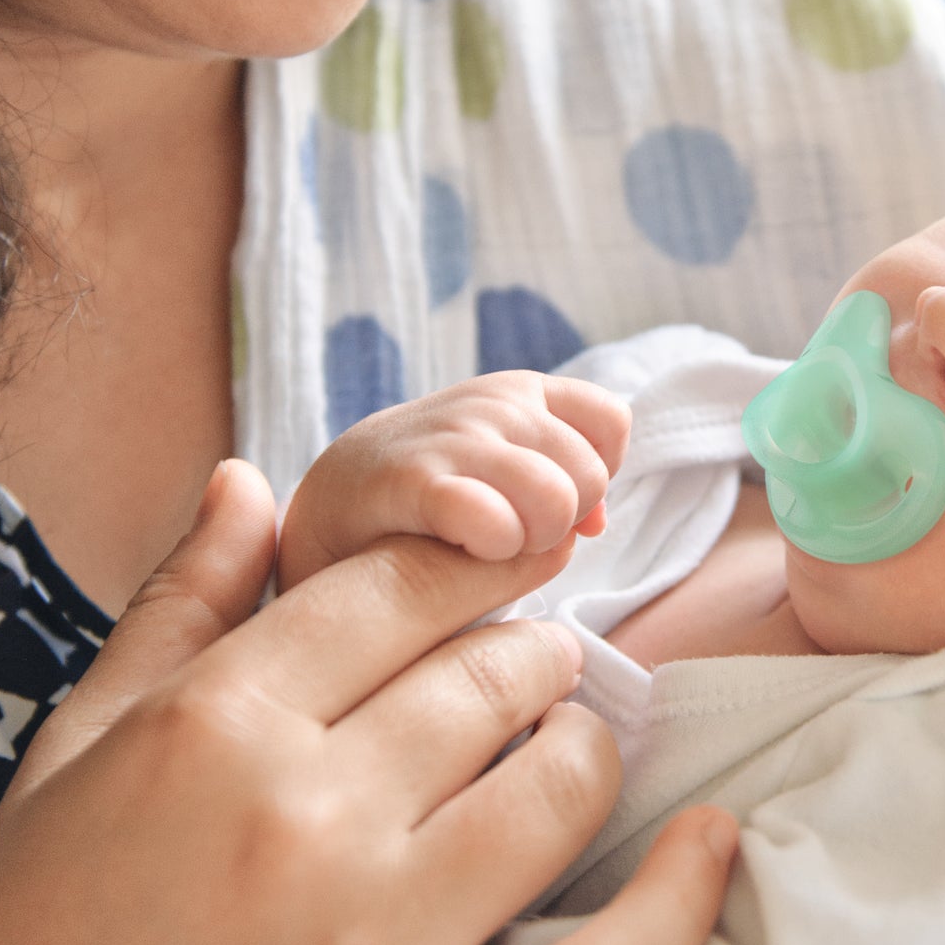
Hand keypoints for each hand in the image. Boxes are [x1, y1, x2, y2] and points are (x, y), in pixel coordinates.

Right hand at [0, 458, 733, 944]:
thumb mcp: (70, 754)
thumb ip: (175, 608)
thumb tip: (243, 477)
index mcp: (211, 727)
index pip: (399, 590)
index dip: (477, 565)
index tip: (514, 565)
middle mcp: (302, 822)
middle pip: (489, 678)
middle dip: (530, 655)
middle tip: (535, 670)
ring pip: (552, 788)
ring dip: (586, 748)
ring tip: (572, 745)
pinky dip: (677, 901)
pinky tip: (712, 842)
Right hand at [278, 372, 631, 587]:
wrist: (332, 507)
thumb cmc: (433, 497)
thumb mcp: (506, 473)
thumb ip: (564, 486)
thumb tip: (598, 524)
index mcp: (524, 392)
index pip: (611, 423)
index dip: (594, 478)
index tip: (545, 506)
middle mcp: (496, 403)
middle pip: (589, 476)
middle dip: (559, 525)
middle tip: (506, 539)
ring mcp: (456, 436)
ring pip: (557, 499)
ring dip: (529, 543)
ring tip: (484, 549)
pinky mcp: (415, 480)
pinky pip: (495, 522)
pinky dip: (490, 550)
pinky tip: (458, 552)